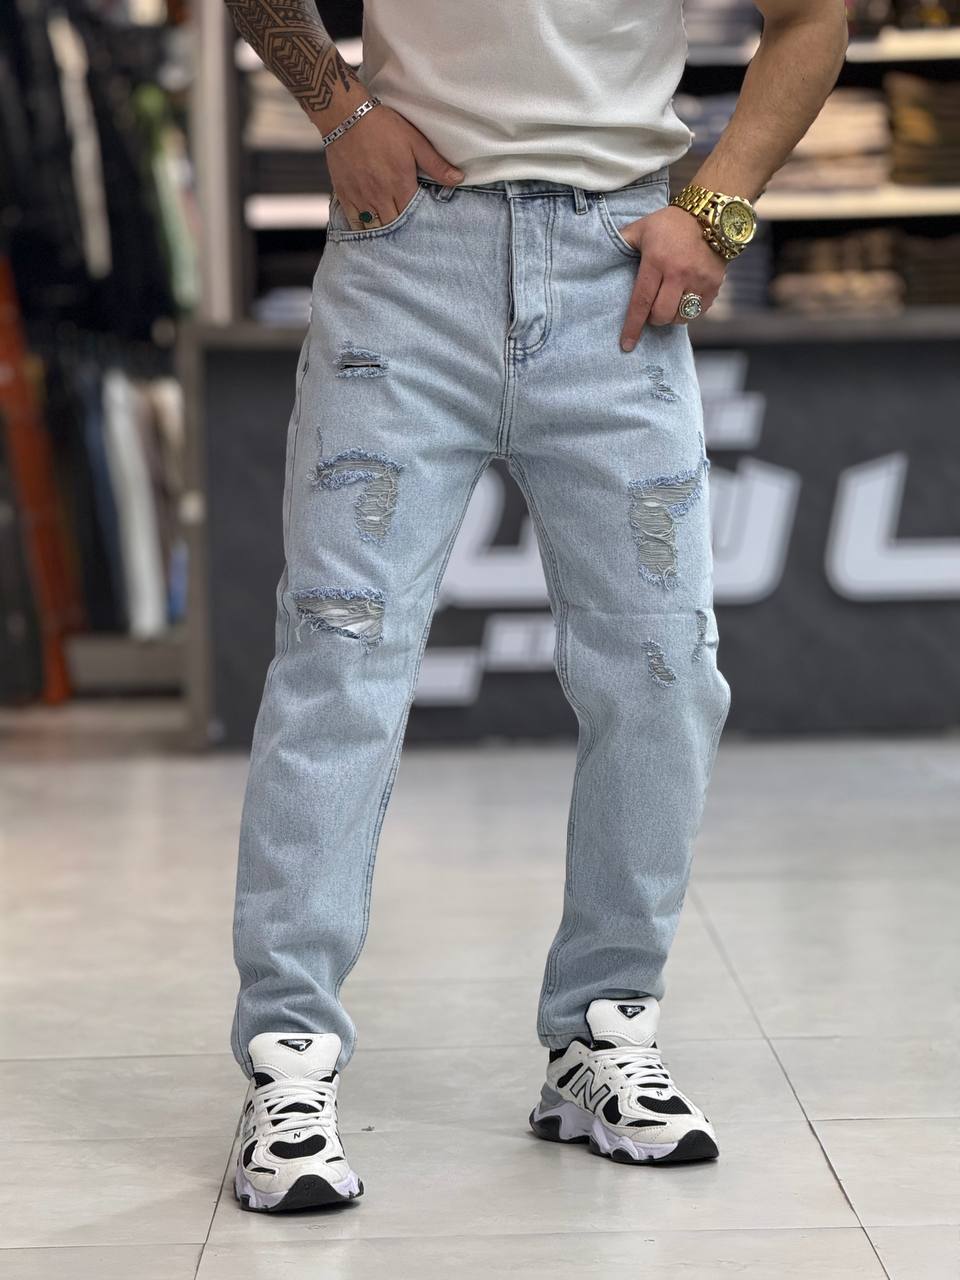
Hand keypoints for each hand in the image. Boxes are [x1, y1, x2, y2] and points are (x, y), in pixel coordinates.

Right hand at [323, 102, 463, 229]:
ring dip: (383, 231)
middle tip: (407, 232)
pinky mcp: (345, 195)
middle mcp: (381, 196)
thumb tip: (458, 179)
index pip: (413, 217)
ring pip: (375, 227)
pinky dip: (362, 228)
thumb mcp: (415, 142)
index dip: (418, 222)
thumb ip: (436, 165)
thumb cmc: (382, 126)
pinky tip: (369, 226)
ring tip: (390, 231)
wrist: (346, 116)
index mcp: (401, 185)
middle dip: (401, 231)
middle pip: (394, 226)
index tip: (421, 224)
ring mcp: (361, 197)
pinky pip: (354, 222)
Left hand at [617, 206, 726, 349]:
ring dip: (671, 316)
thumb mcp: (641, 228)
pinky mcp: (714, 285)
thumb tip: (600, 255)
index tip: (626, 345)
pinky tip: (685, 296)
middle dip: (653, 319)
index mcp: (657, 261)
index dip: (633, 326)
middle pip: (662, 315)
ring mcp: (699, 280)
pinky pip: (698, 311)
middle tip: (652, 307)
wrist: (710, 216)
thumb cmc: (669, 224)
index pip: (641, 301)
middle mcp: (679, 273)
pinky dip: (689, 310)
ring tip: (669, 300)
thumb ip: (621, 242)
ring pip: (680, 317)